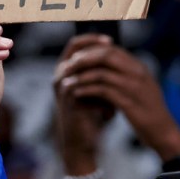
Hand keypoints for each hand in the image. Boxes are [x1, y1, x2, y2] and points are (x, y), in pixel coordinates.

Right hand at [52, 40, 108, 167]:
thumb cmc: (93, 112)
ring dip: (101, 68)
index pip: (76, 44)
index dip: (92, 39)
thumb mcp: (98, 87)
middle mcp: (60, 76)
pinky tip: (113, 97)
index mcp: (66, 70)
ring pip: (81, 67)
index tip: (111, 41)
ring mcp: (62, 87)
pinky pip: (87, 86)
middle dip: (96, 49)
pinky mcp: (68, 101)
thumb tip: (118, 51)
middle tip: (113, 48)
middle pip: (76, 51)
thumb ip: (101, 71)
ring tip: (119, 73)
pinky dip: (102, 89)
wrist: (82, 139)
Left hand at [54, 34, 179, 158]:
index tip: (75, 58)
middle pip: (106, 55)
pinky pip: (103, 91)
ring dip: (81, 77)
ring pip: (102, 73)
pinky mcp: (129, 103)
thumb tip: (104, 65)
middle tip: (68, 67)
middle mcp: (138, 73)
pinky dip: (87, 91)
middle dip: (84, 59)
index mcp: (139, 67)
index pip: (111, 49)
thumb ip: (125, 75)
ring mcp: (134, 88)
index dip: (91, 51)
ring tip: (68, 82)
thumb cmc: (148, 111)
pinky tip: (77, 94)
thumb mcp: (139, 87)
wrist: (164, 132)